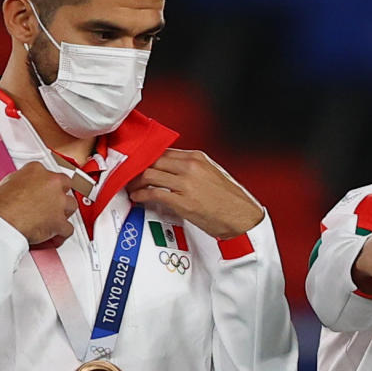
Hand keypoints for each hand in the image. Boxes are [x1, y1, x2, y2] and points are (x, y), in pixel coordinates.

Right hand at [0, 161, 75, 246]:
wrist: (2, 222)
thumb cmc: (1, 205)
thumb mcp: (7, 183)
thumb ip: (23, 181)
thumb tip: (25, 186)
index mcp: (37, 170)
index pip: (50, 173)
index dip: (48, 184)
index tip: (44, 190)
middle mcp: (51, 183)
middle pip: (65, 186)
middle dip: (60, 195)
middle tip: (50, 203)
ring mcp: (58, 202)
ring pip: (71, 205)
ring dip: (64, 213)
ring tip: (52, 218)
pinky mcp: (60, 221)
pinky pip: (68, 228)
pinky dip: (61, 233)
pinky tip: (54, 235)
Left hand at [127, 149, 263, 238]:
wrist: (242, 218)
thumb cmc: (230, 201)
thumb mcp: (212, 174)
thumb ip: (192, 169)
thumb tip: (171, 171)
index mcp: (198, 158)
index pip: (163, 152)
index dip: (146, 158)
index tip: (138, 164)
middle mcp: (191, 167)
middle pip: (153, 161)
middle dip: (137, 168)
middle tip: (129, 175)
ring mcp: (186, 184)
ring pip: (149, 174)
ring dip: (135, 182)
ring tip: (131, 188)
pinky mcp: (183, 201)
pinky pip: (153, 193)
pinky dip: (140, 195)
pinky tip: (137, 198)